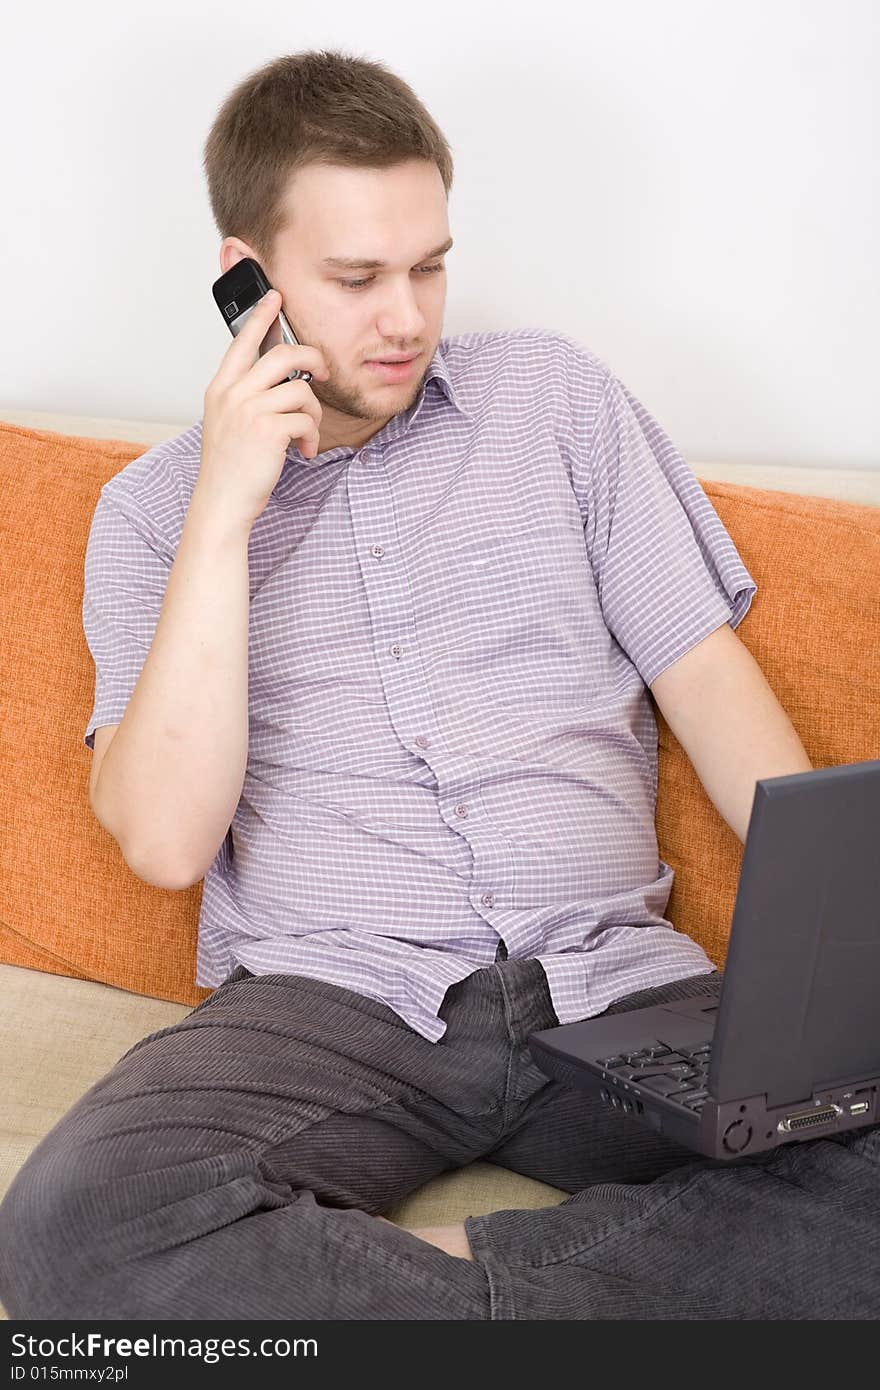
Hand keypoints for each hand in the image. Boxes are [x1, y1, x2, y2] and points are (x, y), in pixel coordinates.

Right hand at [198, 289, 329, 526]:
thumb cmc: (229, 468)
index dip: (261, 316)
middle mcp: (232, 394)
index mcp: (220, 389)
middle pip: (283, 354)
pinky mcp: (269, 430)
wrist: (222, 502)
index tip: (276, 296)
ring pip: (302, 389)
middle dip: (312, 359)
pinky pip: (306, 418)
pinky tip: (303, 451)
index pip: (242, 342)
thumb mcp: (229, 423)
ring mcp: (249, 410)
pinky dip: (312, 436)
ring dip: (313, 414)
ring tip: (306, 434)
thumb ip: (246, 396)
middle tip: (322, 372)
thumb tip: (282, 378)